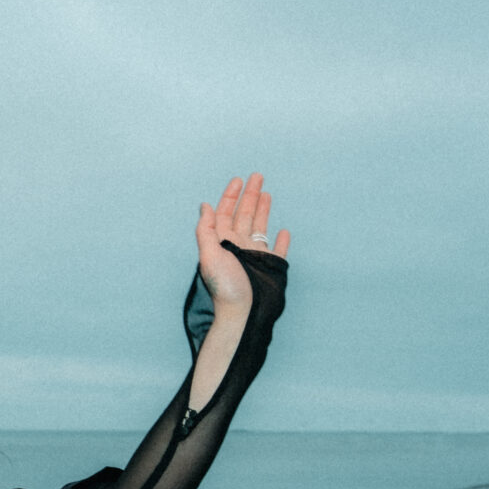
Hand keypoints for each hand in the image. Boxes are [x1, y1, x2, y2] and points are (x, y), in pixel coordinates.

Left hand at [196, 173, 290, 308]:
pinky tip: (283, 232)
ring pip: (260, 227)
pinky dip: (282, 241)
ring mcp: (256, 256)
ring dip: (263, 210)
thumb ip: (206, 230)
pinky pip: (278, 250)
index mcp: (223, 242)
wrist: (244, 312)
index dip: (230, 196)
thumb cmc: (226, 287)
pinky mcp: (272, 266)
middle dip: (250, 195)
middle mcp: (239, 246)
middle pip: (244, 215)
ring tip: (267, 194)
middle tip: (257, 176)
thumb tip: (205, 206)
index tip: (238, 180)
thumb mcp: (210, 255)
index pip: (225, 213)